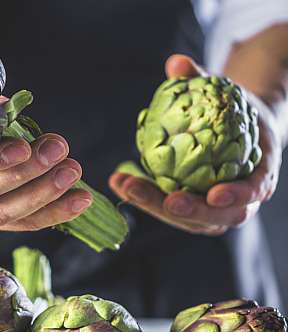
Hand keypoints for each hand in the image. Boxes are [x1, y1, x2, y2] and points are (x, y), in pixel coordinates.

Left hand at [109, 54, 281, 234]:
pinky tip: (120, 182)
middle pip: (217, 217)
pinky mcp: (192, 210)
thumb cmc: (236, 112)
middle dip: (189, 210)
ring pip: (189, 220)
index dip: (236, 195)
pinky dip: (144, 198)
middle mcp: (239, 200)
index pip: (253, 191)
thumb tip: (176, 63)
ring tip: (127, 186)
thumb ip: (202, 80)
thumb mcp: (226, 94)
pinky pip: (169, 210)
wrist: (238, 131)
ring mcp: (214, 210)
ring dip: (155, 207)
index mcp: (260, 174)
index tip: (214, 195)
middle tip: (165, 200)